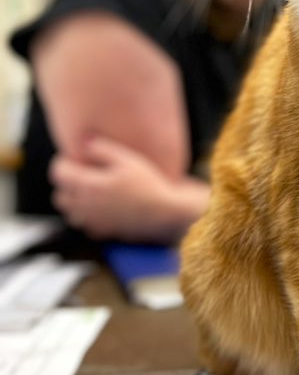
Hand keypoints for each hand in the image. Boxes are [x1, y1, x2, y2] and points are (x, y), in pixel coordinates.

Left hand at [49, 136, 208, 242]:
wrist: (165, 214)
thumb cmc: (149, 185)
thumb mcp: (128, 160)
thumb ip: (103, 150)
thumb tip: (86, 142)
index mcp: (88, 186)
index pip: (58, 173)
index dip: (64, 162)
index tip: (76, 159)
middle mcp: (85, 206)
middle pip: (59, 195)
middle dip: (67, 184)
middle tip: (84, 175)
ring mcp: (92, 222)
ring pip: (69, 212)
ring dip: (75, 202)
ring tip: (92, 192)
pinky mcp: (102, 233)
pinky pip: (85, 225)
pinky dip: (88, 216)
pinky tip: (103, 207)